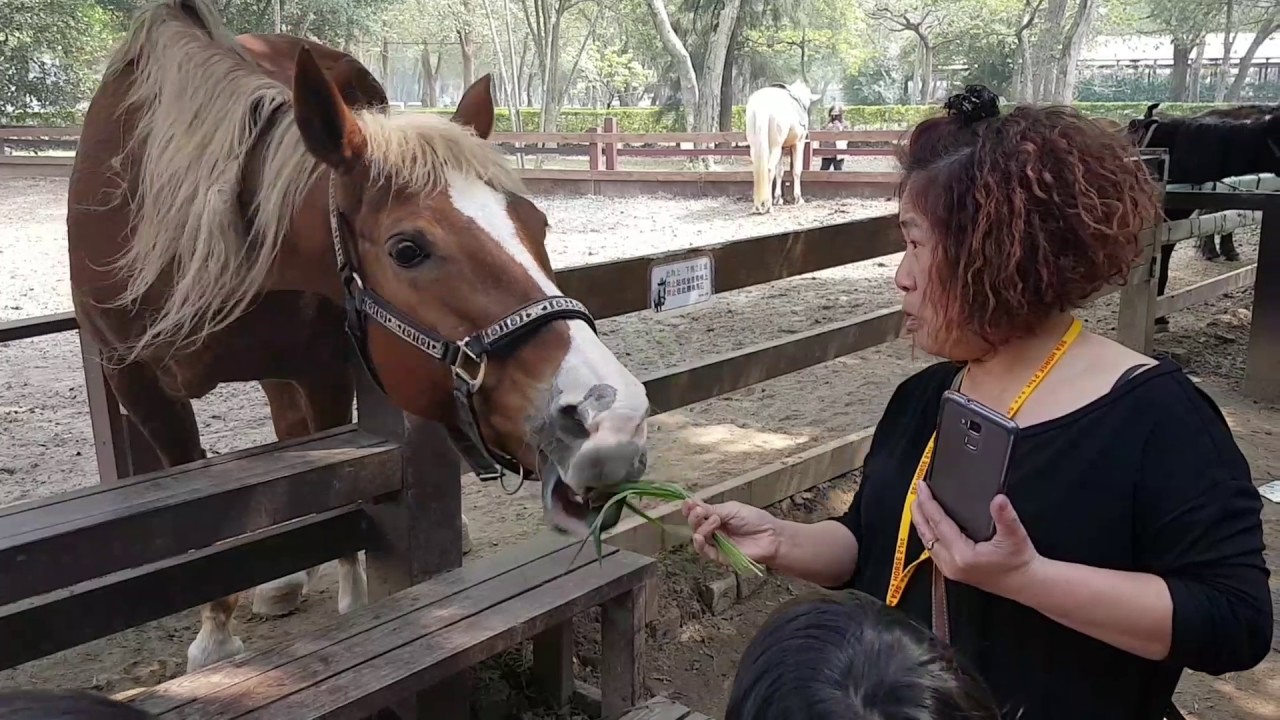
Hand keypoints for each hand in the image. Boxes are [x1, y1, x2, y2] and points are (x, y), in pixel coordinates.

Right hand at [681, 499, 779, 567]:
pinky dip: (699, 544)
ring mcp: (715, 543)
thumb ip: (711, 509)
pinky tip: (700, 537)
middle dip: (693, 517)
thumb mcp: (731, 509)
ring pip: (697, 537)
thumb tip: (690, 503)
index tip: (687, 504)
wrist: (770, 536)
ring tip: (713, 521)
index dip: (690, 509)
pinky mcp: (719, 556)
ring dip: (700, 528)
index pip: (697, 513)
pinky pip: (704, 552)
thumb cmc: (754, 520)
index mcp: (715, 516)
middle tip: (700, 511)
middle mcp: (713, 530)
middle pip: (694, 525)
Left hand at [911, 480, 1039, 597]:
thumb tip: (998, 500)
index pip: (938, 523)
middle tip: (915, 492)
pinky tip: (929, 525)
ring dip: (922, 523)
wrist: (1025, 583)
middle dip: (918, 511)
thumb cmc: (1019, 561)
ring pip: (927, 542)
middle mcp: (951, 564)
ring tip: (919, 505)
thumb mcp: (1015, 535)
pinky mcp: (952, 572)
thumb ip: (1005, 516)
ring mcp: (950, 570)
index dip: (928, 503)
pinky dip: (929, 534)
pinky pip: (933, 550)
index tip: (922, 487)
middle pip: (926, 533)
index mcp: (962, 555)